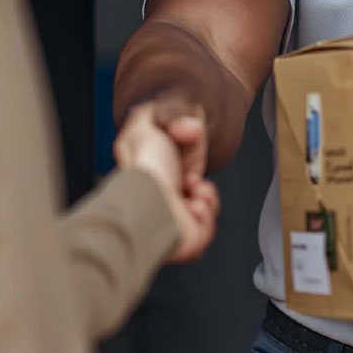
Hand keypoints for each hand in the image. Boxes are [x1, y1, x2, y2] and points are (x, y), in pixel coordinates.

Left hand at [114, 103, 219, 262]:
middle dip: (200, 179)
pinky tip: (195, 206)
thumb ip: (157, 113)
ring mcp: (175, 221)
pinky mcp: (187, 239)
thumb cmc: (145, 167)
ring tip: (195, 191)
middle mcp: (163, 201)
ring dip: (206, 196)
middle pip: (196, 189)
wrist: (149, 200)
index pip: (181, 169)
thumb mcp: (144, 125)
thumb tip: (181, 121)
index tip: (186, 152)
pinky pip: (208, 229)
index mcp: (154, 178)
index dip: (191, 159)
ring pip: (205, 209)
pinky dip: (207, 215)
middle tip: (190, 177)